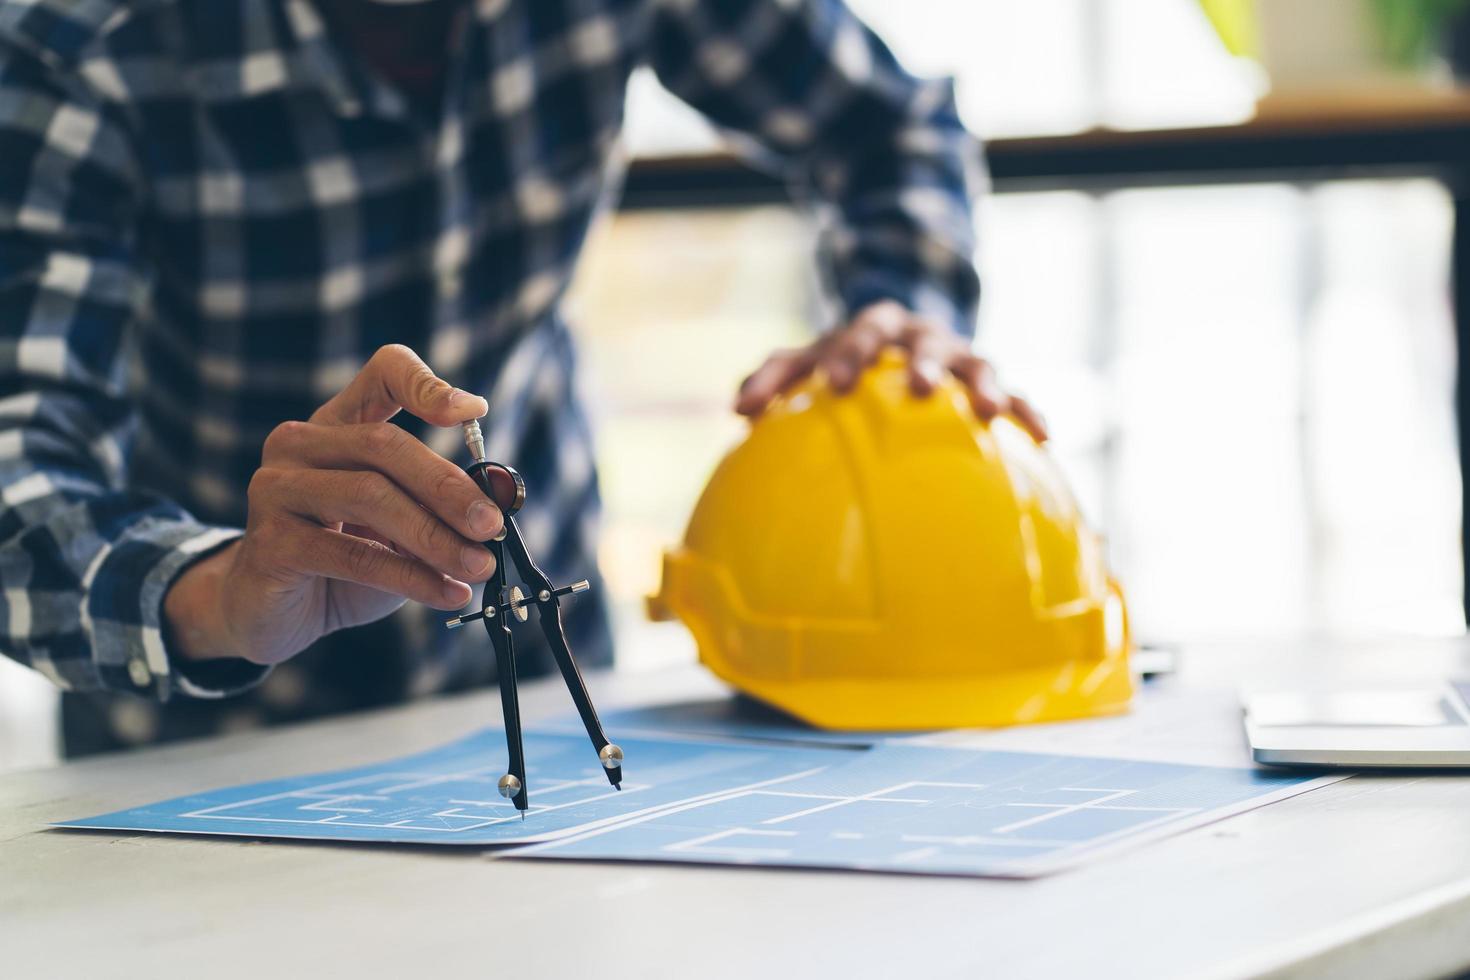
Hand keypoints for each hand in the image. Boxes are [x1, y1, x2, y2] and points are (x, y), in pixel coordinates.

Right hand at [164, 345, 502, 665]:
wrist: (273, 613)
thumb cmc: (347, 560)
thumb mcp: (406, 526)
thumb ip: (446, 505)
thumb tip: (504, 493)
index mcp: (338, 423)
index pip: (382, 372)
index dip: (427, 385)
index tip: (474, 413)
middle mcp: (300, 443)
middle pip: (384, 445)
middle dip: (447, 488)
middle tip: (492, 525)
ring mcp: (276, 488)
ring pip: (369, 497)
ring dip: (435, 537)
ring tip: (478, 565)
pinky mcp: (269, 542)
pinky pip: (351, 555)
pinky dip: (409, 577)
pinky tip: (446, 593)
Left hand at [734, 300, 1047, 441]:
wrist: (904, 334)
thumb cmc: (844, 361)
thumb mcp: (808, 362)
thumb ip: (773, 379)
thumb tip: (736, 409)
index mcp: (873, 329)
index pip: (856, 335)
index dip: (846, 356)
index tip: (834, 384)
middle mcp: (920, 336)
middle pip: (925, 342)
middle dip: (924, 363)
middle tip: (922, 389)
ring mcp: (960, 355)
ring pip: (977, 363)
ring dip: (984, 384)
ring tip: (988, 411)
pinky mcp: (990, 379)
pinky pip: (1017, 394)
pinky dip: (1029, 411)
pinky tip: (1045, 438)